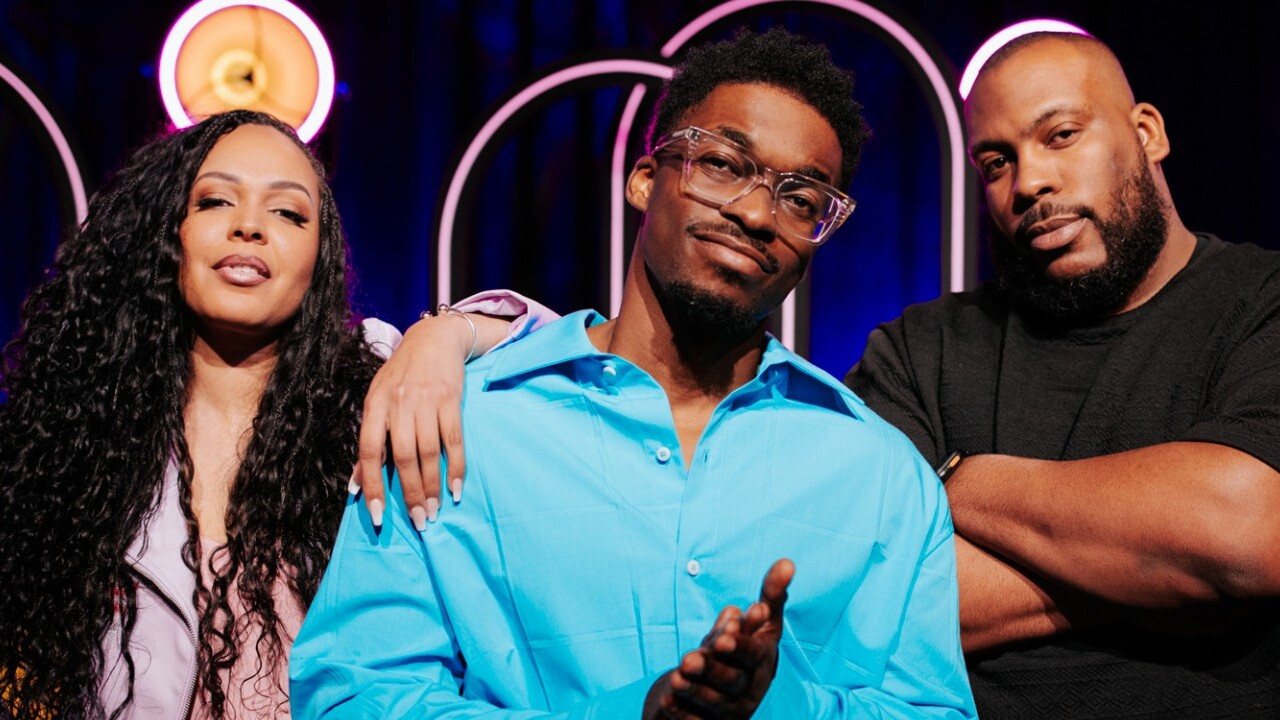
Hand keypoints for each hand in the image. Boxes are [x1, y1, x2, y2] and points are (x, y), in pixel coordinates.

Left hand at [354, 314, 473, 530]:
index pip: (369, 452)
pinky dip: (456, 467)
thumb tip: (356, 484)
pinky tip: (455, 489)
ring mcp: (426, 402)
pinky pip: (454, 441)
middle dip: (410, 494)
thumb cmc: (401, 376)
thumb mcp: (377, 401)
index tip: (378, 516)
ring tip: (433, 511)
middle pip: (403, 457)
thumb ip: (370, 440)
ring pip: (429, 453)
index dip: (372, 486)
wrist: (434, 340)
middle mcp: (398, 404)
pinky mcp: (451, 401)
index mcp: (375, 406)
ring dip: (432, 487)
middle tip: (417, 521)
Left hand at [644, 559, 793, 717]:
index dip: (741, 646)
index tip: (724, 635)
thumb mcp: (761, 624)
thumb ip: (771, 596)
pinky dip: (682, 713)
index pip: (754, 655)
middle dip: (712, 669)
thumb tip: (787, 562)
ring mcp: (729, 708)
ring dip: (695, 690)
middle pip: (732, 680)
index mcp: (760, 661)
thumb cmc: (743, 649)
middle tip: (690, 659)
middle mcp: (747, 687)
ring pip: (714, 702)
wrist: (727, 691)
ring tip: (676, 677)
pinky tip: (667, 700)